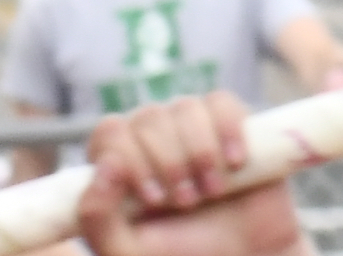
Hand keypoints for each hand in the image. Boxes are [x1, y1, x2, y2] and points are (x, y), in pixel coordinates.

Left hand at [79, 93, 304, 255]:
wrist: (244, 255)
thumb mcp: (126, 252)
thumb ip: (97, 220)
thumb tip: (106, 165)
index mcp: (119, 167)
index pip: (111, 133)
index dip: (130, 158)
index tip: (153, 199)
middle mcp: (151, 140)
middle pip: (148, 118)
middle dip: (170, 163)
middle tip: (188, 202)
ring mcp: (191, 128)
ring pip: (185, 107)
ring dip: (200, 152)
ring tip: (214, 191)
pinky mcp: (229, 123)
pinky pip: (222, 102)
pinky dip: (228, 129)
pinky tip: (235, 162)